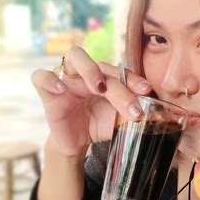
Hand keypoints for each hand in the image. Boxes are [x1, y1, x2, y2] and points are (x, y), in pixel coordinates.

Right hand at [31, 47, 151, 155]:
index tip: (147, 92)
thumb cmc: (99, 125)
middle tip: (131, 107)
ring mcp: (68, 79)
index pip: (121, 71)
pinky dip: (50, 79)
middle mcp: (88, 73)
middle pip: (102, 66)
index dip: (135, 80)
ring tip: (99, 88)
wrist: (78, 142)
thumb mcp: (119, 120)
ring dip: (89, 69)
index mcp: (107, 77)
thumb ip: (132, 113)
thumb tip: (158, 115)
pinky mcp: (48, 92)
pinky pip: (41, 76)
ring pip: (74, 57)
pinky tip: (61, 89)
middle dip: (118, 85)